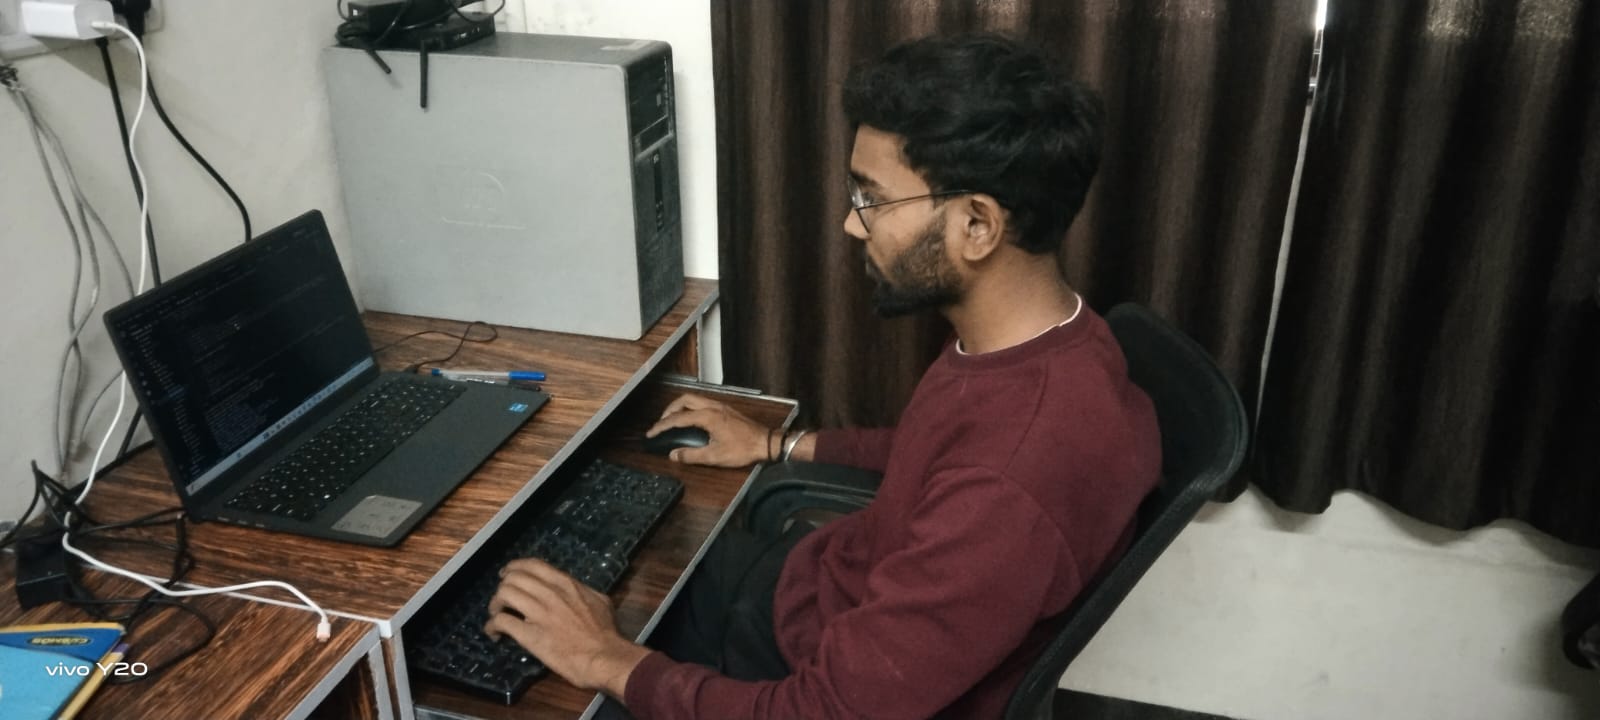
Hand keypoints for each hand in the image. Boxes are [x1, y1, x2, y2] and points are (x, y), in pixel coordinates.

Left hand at [484, 558, 651, 696]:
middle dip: (502, 587)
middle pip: (513, 578)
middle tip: (501, 599)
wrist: (603, 657)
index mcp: (565, 584)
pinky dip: (493, 626)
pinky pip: (502, 622)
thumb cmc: (605, 632)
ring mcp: (538, 613)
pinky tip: (495, 633)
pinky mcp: (529, 635)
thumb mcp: (599, 601)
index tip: (507, 574)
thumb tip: (576, 592)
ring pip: (504, 594)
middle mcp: (549, 593)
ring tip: (497, 614)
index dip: (515, 567)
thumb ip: (582, 592)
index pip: (532, 565)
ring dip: (495, 604)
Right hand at [645, 394, 772, 466]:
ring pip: (693, 399)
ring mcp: (720, 406)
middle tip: (661, 423)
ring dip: (680, 407)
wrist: (766, 442)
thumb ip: (692, 455)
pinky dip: (691, 407)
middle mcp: (713, 407)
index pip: (678, 418)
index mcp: (708, 416)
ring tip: (672, 420)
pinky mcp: (725, 409)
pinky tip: (690, 419)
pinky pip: (702, 402)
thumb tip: (674, 455)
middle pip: (683, 400)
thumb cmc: (743, 449)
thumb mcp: (715, 456)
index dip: (662, 426)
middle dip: (669, 411)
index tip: (652, 433)